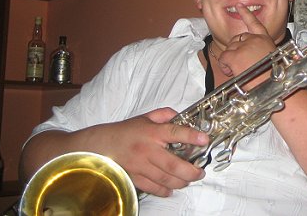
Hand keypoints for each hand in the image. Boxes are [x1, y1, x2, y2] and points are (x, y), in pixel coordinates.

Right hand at [94, 107, 208, 196]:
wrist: (102, 144)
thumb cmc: (126, 131)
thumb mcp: (146, 117)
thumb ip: (165, 114)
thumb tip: (181, 116)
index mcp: (152, 132)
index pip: (175, 132)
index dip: (191, 136)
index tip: (204, 140)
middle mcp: (148, 150)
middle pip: (173, 164)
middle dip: (190, 171)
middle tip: (200, 171)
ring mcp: (141, 166)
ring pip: (165, 179)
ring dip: (180, 182)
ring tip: (189, 180)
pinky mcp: (135, 177)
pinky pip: (152, 187)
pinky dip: (164, 190)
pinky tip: (172, 188)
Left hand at [219, 3, 276, 80]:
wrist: (274, 85)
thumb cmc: (274, 77)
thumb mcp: (272, 59)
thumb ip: (262, 52)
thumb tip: (252, 57)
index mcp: (265, 40)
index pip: (254, 23)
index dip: (246, 14)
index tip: (239, 6)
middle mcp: (254, 39)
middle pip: (237, 39)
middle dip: (235, 51)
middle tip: (240, 65)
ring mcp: (244, 46)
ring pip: (229, 49)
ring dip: (230, 60)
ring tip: (239, 72)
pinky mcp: (235, 55)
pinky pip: (223, 58)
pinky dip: (225, 66)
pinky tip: (232, 72)